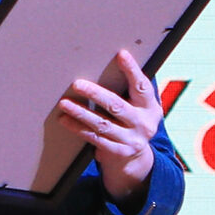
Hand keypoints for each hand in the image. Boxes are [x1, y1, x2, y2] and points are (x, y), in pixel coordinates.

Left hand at [57, 49, 161, 211]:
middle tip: (77, 83)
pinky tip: (65, 119)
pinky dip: (78, 128)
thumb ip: (129, 90)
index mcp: (150, 107)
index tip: (121, 54)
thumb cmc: (132, 121)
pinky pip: (94, 138)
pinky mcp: (118, 152)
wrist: (136, 159)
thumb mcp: (138, 107)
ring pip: (102, 124)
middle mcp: (143, 124)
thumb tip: (113, 60)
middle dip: (96, 93)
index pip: (142, 86)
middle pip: (117, 106)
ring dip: (81, 112)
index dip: (132, 70)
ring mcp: (131, 140)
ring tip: (64, 103)